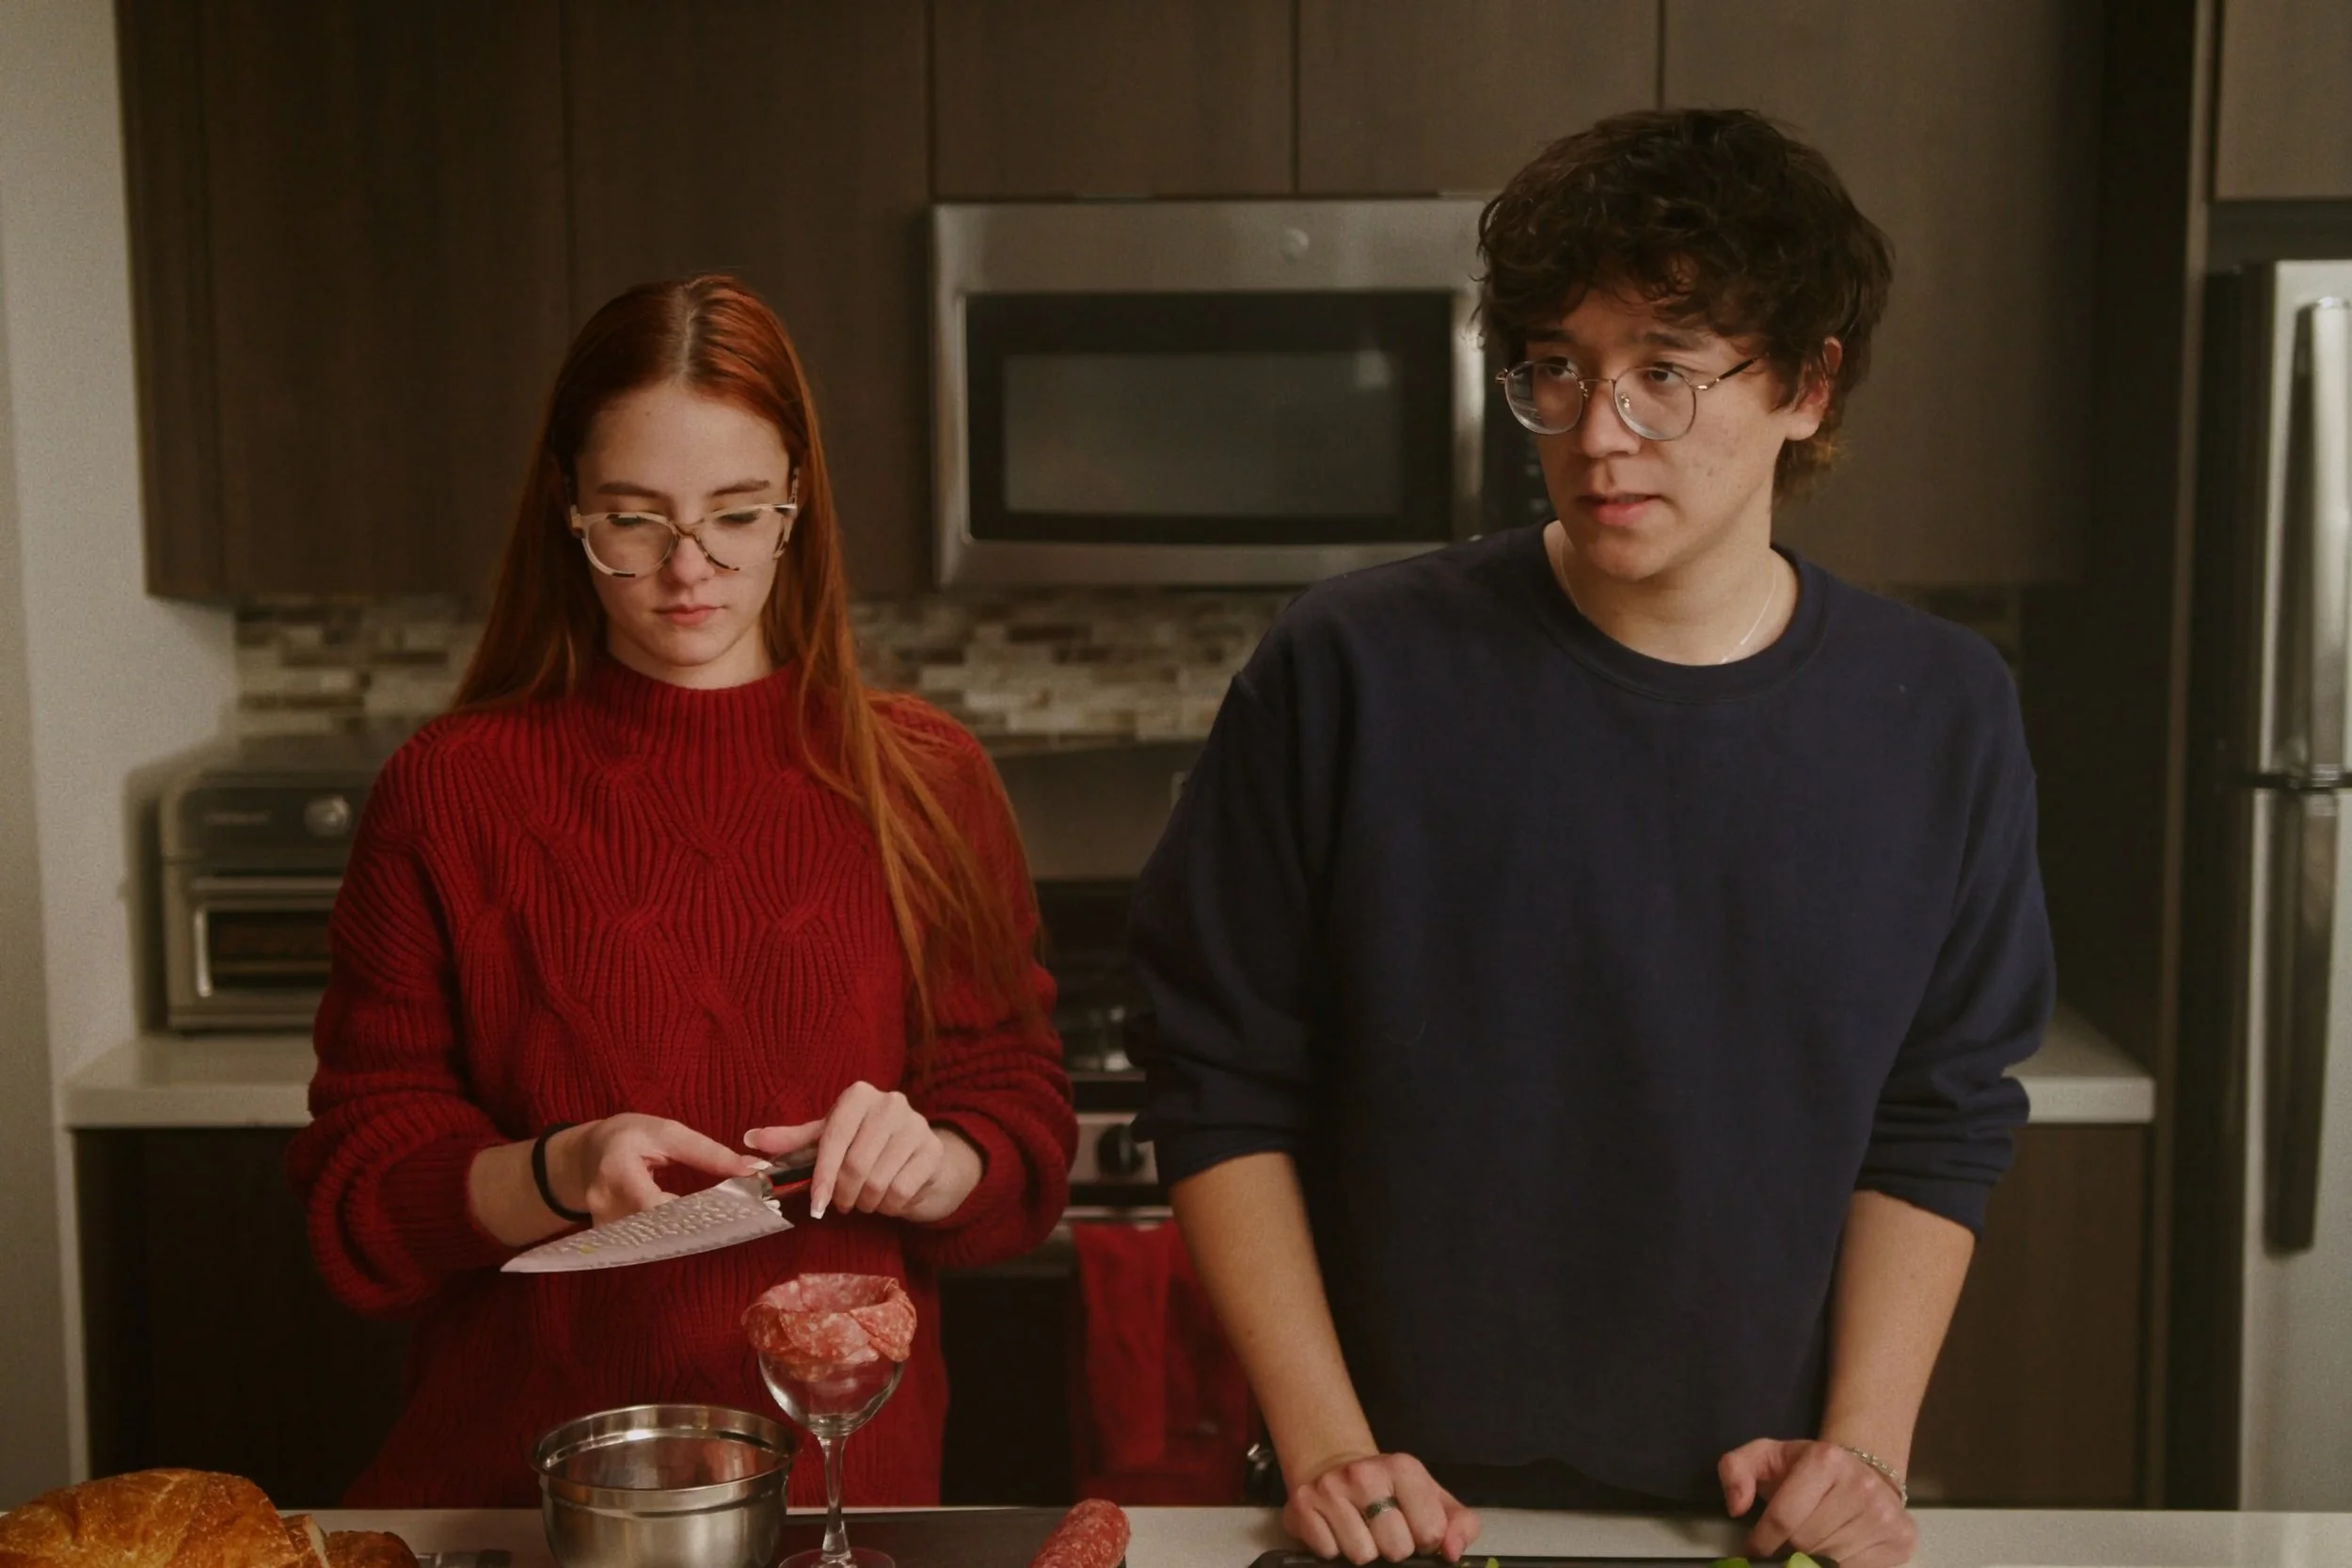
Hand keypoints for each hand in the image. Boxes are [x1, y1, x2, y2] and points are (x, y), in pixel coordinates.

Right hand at [553, 1114, 765, 1223]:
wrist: (586, 1155)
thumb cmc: (628, 1137)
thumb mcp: (667, 1132)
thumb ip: (708, 1152)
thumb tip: (753, 1168)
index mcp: (616, 1170)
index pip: (653, 1205)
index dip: (689, 1215)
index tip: (725, 1212)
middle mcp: (604, 1204)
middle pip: (655, 1229)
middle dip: (694, 1228)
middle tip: (730, 1223)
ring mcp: (602, 1226)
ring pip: (651, 1241)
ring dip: (684, 1236)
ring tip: (715, 1226)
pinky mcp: (607, 1240)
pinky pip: (644, 1244)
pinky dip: (668, 1238)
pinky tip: (690, 1232)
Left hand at [745, 1081, 982, 1223]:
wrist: (920, 1157)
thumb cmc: (864, 1145)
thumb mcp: (827, 1139)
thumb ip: (792, 1141)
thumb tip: (750, 1140)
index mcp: (860, 1095)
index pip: (833, 1139)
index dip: (822, 1177)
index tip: (816, 1205)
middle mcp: (891, 1103)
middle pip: (856, 1165)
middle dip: (844, 1195)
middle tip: (842, 1204)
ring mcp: (917, 1125)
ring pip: (879, 1182)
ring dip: (867, 1202)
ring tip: (865, 1200)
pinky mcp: (934, 1151)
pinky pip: (902, 1191)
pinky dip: (889, 1206)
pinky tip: (888, 1200)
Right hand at [1285, 1451, 1479, 1563]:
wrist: (1337, 1467)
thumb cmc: (1392, 1491)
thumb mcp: (1433, 1499)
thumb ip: (1459, 1525)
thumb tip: (1451, 1552)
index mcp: (1404, 1468)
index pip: (1431, 1532)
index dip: (1426, 1541)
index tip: (1415, 1531)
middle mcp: (1365, 1473)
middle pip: (1396, 1548)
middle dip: (1394, 1550)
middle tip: (1386, 1533)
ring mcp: (1331, 1488)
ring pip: (1361, 1555)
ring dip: (1365, 1552)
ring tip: (1362, 1531)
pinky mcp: (1304, 1505)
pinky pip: (1329, 1552)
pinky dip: (1335, 1549)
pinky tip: (1338, 1530)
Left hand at [1720, 1437, 1915, 1567]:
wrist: (1862, 1470)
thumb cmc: (1806, 1469)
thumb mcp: (1765, 1457)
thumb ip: (1735, 1470)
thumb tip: (1736, 1506)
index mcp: (1825, 1460)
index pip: (1783, 1518)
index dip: (1762, 1541)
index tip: (1755, 1550)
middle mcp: (1861, 1484)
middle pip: (1807, 1542)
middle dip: (1789, 1548)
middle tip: (1787, 1543)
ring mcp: (1885, 1514)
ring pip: (1832, 1561)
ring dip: (1814, 1560)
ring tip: (1812, 1544)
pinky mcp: (1901, 1538)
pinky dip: (1839, 1567)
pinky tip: (1836, 1551)